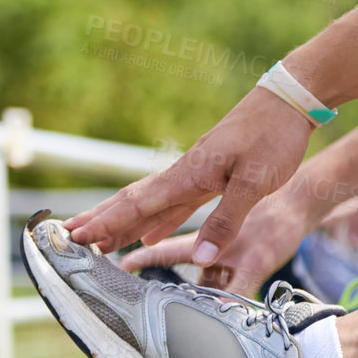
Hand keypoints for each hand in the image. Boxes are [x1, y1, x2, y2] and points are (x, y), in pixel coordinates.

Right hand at [67, 88, 312, 262]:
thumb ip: (227, 220)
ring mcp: (198, 173)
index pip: (137, 203)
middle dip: (101, 221)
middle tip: (68, 239)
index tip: (75, 238)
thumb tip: (202, 257)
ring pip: (152, 204)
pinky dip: (158, 220)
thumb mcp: (255, 182)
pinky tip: (148, 234)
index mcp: (190, 173)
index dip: (106, 223)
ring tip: (100, 242)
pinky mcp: (213, 174)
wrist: (289, 100)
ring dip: (124, 224)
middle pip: (134, 201)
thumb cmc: (273, 136)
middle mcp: (186, 172)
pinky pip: (176, 203)